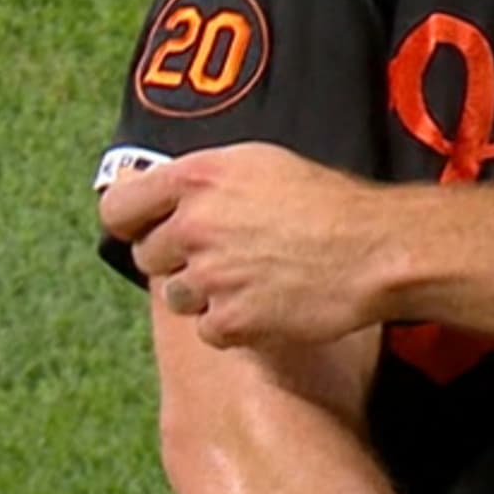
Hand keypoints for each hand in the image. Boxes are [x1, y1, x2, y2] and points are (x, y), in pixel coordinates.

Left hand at [97, 144, 394, 349]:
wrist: (374, 249)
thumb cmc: (326, 201)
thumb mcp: (258, 162)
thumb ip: (202, 178)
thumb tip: (159, 188)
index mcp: (197, 178)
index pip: (118, 207)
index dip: (130, 221)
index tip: (144, 227)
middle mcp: (194, 226)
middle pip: (148, 257)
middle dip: (176, 258)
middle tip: (219, 253)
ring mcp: (211, 277)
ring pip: (175, 296)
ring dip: (203, 293)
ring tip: (249, 277)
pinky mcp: (232, 321)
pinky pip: (207, 330)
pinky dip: (231, 324)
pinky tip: (264, 302)